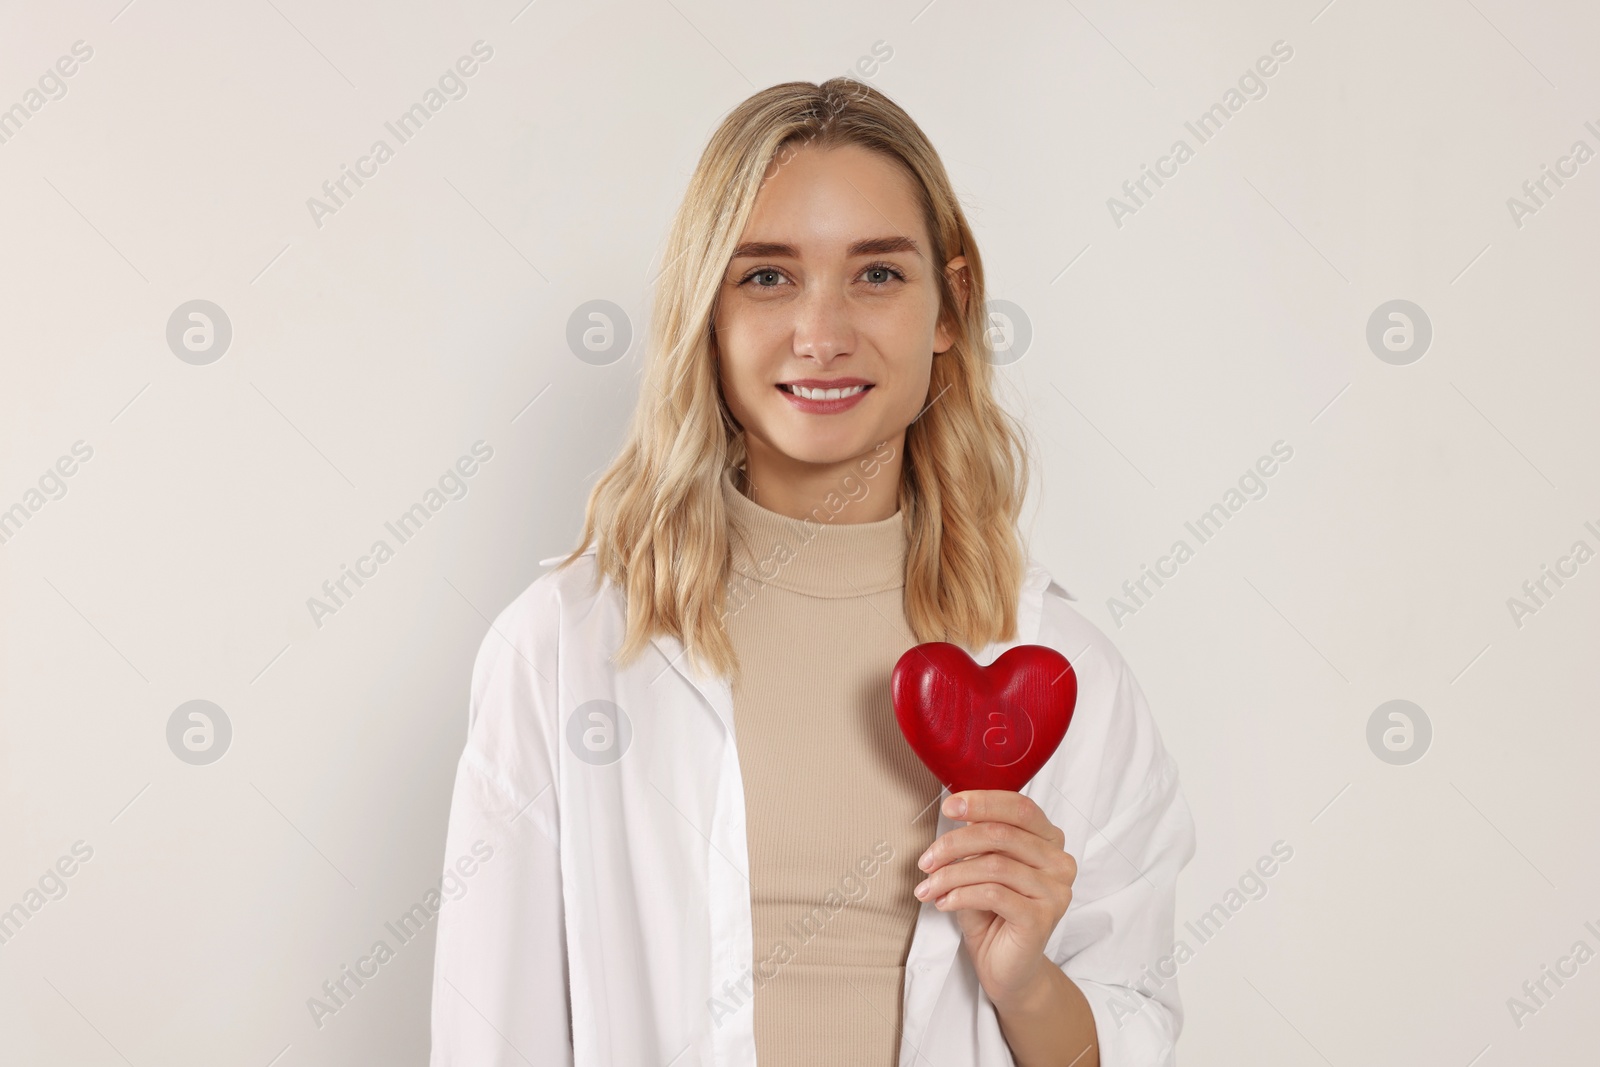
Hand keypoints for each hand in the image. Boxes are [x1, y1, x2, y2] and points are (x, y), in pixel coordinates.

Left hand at [913, 790, 1077, 1011]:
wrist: (1005, 968)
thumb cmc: (992, 914)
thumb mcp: (981, 867)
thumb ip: (979, 839)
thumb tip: (957, 812)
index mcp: (1049, 840)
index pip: (1019, 807)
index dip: (982, 802)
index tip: (949, 806)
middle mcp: (1060, 862)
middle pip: (1001, 834)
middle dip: (954, 844)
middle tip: (926, 860)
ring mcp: (1055, 891)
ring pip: (993, 865)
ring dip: (951, 874)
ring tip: (929, 887)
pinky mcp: (1042, 918)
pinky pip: (993, 894)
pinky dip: (960, 894)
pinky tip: (944, 902)